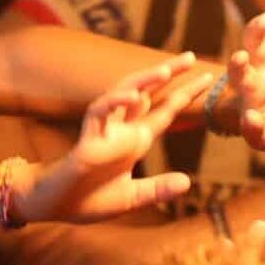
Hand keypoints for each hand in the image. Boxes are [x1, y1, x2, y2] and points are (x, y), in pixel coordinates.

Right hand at [24, 56, 195, 222]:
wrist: (56, 207)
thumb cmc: (89, 200)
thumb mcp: (132, 197)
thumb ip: (157, 189)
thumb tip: (187, 182)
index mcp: (135, 141)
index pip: (164, 111)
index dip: (185, 94)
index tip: (208, 78)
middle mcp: (122, 130)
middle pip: (147, 93)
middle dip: (167, 74)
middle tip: (191, 56)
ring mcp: (104, 131)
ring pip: (122, 95)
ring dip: (142, 81)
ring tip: (164, 70)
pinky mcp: (87, 140)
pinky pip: (99, 113)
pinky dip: (115, 102)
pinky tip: (133, 95)